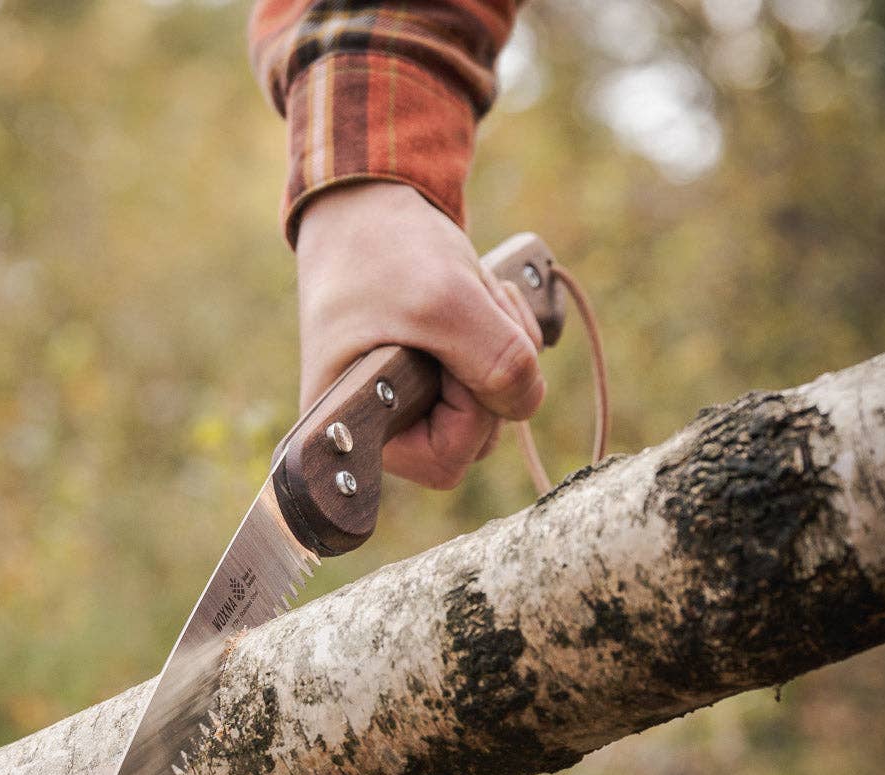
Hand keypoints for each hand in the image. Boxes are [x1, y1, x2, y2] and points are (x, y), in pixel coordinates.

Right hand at [295, 182, 544, 488]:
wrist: (366, 202)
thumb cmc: (384, 252)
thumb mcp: (445, 302)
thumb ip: (496, 362)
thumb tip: (524, 404)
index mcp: (360, 427)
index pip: (445, 461)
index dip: (471, 410)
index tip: (454, 348)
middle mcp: (382, 425)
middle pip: (475, 438)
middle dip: (491, 370)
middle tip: (468, 308)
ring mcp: (409, 399)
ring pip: (490, 405)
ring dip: (501, 345)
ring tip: (467, 296)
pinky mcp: (431, 373)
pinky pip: (490, 375)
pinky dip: (500, 333)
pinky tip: (476, 295)